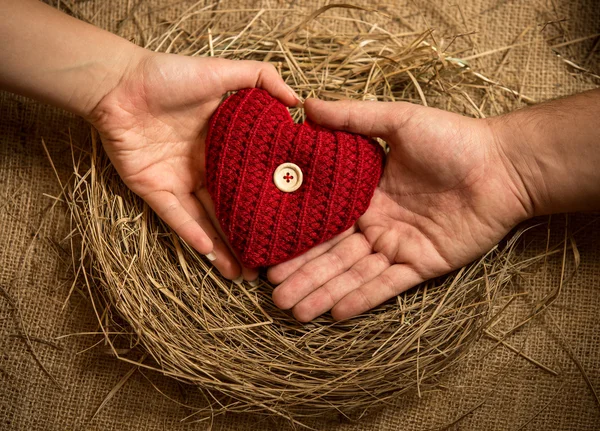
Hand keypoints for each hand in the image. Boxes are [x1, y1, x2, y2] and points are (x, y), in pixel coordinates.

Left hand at [87, 50, 297, 279]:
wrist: (117, 84)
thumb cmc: (169, 75)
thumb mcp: (223, 71)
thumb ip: (262, 78)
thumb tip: (298, 101)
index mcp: (224, 146)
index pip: (251, 177)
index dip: (269, 197)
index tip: (291, 217)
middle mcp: (205, 168)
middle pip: (231, 207)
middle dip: (249, 233)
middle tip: (271, 258)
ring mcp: (180, 182)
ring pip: (206, 220)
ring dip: (224, 246)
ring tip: (246, 272)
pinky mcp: (155, 191)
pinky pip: (177, 217)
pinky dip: (194, 234)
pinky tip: (213, 252)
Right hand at [267, 99, 532, 320]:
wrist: (503, 164)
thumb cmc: (452, 139)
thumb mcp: (398, 121)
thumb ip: (352, 118)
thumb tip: (306, 105)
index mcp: (365, 195)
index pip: (323, 221)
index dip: (297, 237)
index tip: (267, 250)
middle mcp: (376, 224)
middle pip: (333, 254)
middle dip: (304, 275)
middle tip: (274, 293)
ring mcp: (398, 246)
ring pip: (355, 273)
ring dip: (325, 291)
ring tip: (294, 310)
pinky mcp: (422, 264)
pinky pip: (388, 285)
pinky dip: (363, 298)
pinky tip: (336, 312)